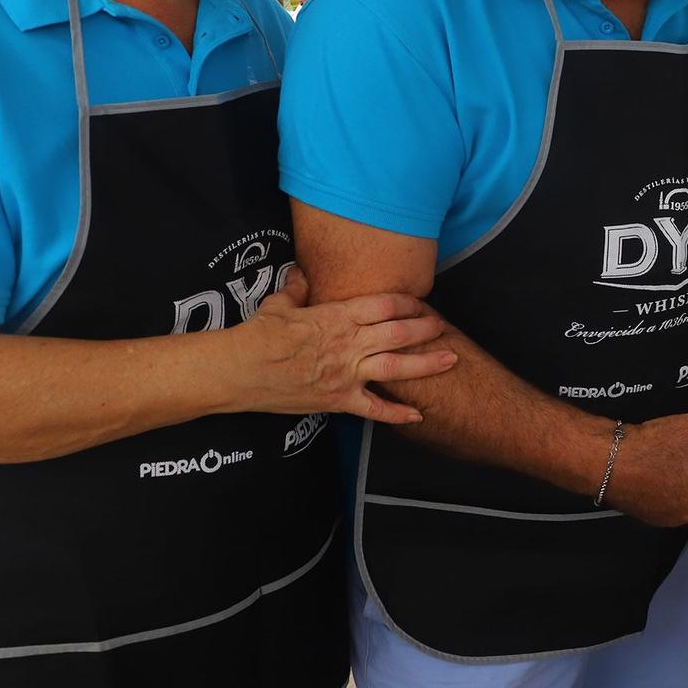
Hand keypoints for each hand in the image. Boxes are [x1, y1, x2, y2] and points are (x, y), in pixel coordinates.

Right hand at [234, 268, 455, 424]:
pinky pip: (374, 409)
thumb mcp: (279, 304)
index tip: (420, 303)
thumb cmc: (256, 335)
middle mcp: (348, 344)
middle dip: (425, 329)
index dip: (407, 303)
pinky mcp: (338, 401)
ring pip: (396, 367)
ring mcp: (346, 374)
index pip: (384, 305)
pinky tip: (417, 416)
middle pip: (398, 333)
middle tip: (443, 327)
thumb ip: (297, 288)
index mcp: (337, 316)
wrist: (237, 370)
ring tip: (450, 359)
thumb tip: (300, 271)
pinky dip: (397, 414)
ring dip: (426, 364)